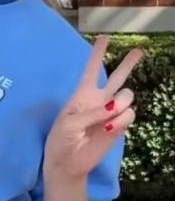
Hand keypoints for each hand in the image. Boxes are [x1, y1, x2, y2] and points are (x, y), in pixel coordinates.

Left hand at [44, 35, 143, 180]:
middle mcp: (99, 100)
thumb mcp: (68, 124)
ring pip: (128, 95)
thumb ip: (91, 113)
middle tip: (139, 51)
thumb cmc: (60, 140)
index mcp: (81, 95)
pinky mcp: (119, 126)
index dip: (97, 54)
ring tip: (108, 115)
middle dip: (128, 63)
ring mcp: (111, 113)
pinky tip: (108, 128)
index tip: (104, 37)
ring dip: (121, 102)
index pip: (91, 70)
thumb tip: (116, 106)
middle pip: (117, 77)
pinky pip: (129, 115)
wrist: (67, 164)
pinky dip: (121, 120)